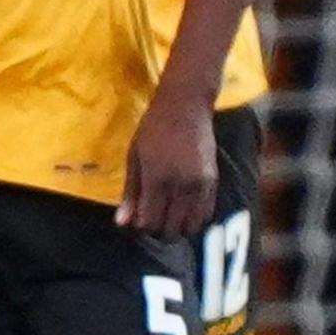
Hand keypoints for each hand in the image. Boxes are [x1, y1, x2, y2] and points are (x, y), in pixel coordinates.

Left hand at [118, 93, 216, 237]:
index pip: (150, 222)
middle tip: (153, 216)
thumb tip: (122, 224)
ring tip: (169, 214)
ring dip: (178, 227)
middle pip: (170, 229)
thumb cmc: (153, 128)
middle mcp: (180, 185)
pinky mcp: (214, 181)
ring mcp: (200, 185)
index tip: (138, 216)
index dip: (142, 225)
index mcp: (156, 179)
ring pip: (191, 226)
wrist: (186, 105)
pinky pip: (206, 214)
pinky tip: (184, 208)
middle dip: (159, 229)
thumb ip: (130, 193)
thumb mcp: (134, 157)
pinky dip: (194, 218)